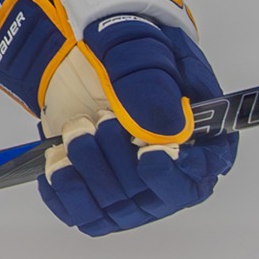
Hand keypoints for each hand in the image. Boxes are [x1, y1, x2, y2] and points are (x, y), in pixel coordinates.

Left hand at [0, 0, 236, 234]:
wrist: (80, 48)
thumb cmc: (125, 45)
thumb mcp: (140, 50)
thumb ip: (153, 86)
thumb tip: (162, 130)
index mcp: (201, 136)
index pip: (198, 176)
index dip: (175, 174)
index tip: (150, 154)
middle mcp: (170, 171)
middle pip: (150, 196)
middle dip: (118, 158)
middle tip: (102, 118)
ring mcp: (132, 187)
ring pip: (113, 209)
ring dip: (88, 170)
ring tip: (78, 129)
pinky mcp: (96, 193)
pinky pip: (81, 213)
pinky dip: (64, 188)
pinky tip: (58, 158)